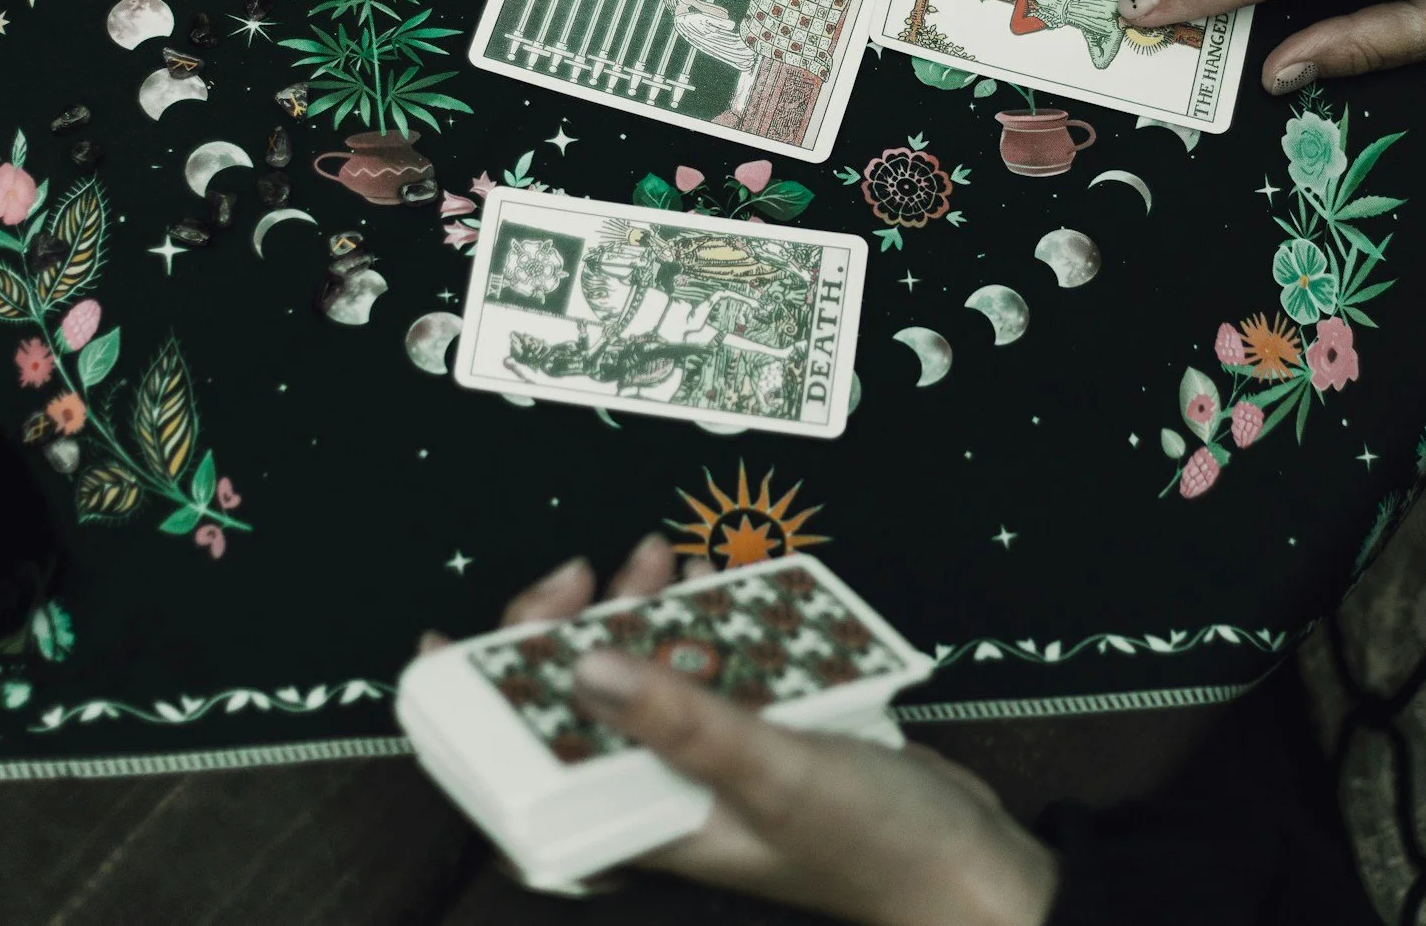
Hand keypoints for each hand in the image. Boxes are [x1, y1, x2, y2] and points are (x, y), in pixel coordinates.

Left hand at [423, 537, 1058, 925]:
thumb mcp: (771, 775)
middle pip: (570, 707)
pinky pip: (703, 664)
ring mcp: (705, 762)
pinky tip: (710, 583)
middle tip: (588, 573)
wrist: (972, 866)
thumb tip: (583, 667)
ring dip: (637, 611)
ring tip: (655, 558)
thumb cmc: (877, 849)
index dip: (474, 710)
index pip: (515, 776)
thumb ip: (680, 721)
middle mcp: (659, 796)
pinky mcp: (753, 733)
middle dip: (568, 629)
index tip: (453, 640)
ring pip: (638, 673)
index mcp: (637, 829)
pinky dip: (700, 620)